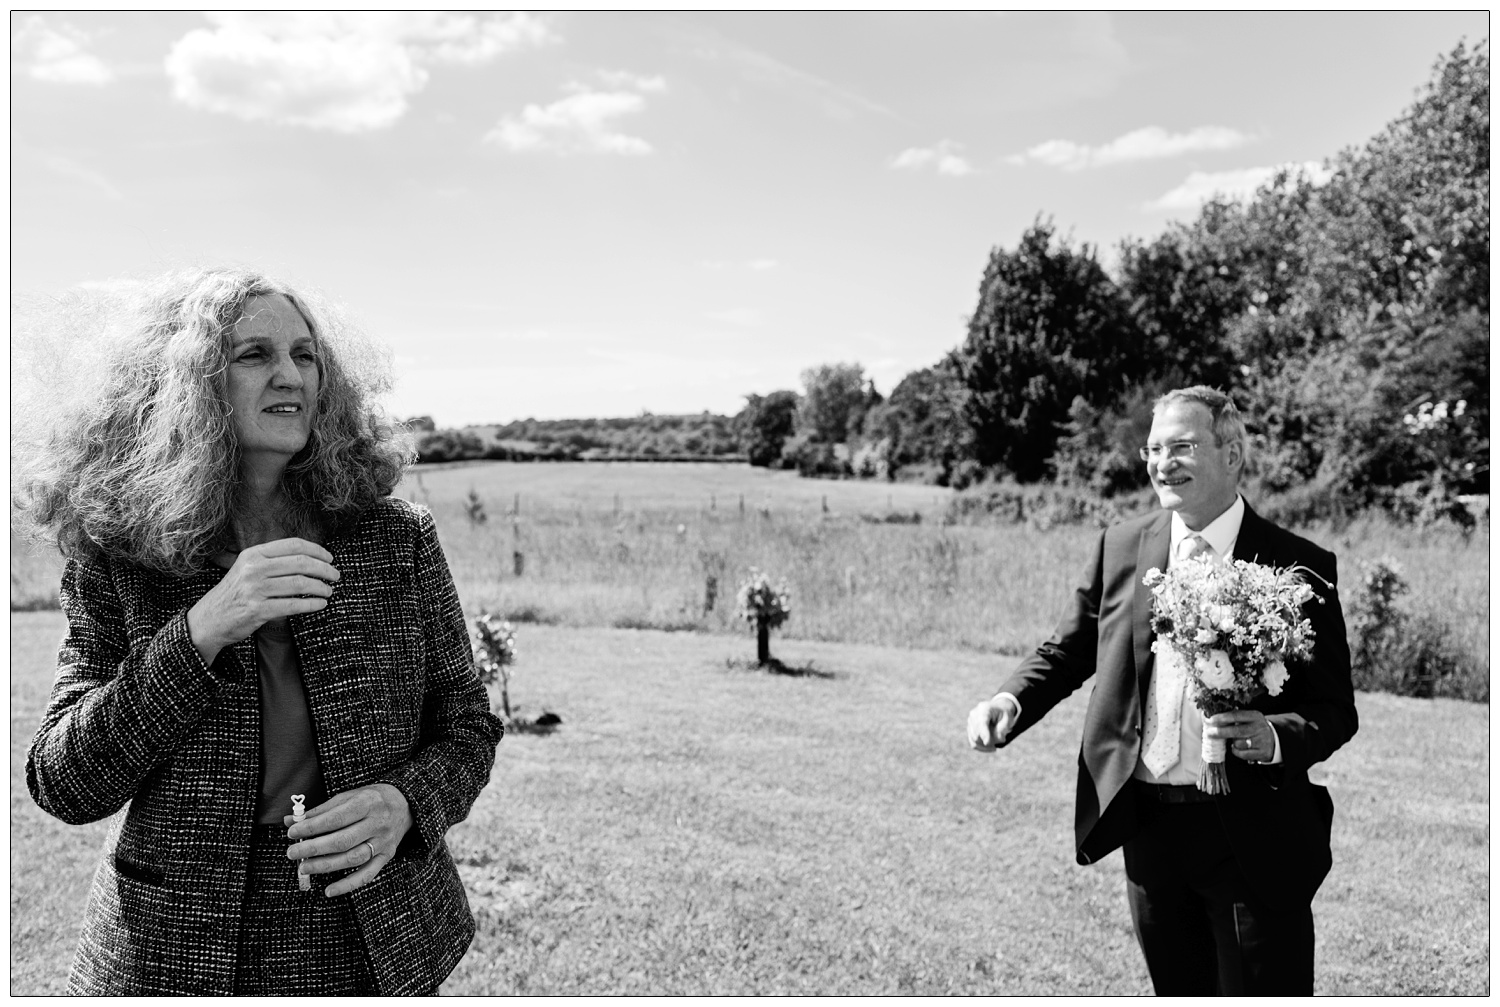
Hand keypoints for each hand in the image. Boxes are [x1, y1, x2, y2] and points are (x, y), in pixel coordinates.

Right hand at [187, 538, 337, 663]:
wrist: (208, 620)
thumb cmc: (235, 593)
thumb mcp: (247, 568)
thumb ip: (273, 560)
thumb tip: (311, 557)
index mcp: (253, 554)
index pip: (293, 545)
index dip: (317, 550)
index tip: (330, 558)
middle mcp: (254, 568)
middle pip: (301, 563)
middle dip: (324, 569)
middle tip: (336, 575)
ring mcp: (255, 589)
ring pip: (300, 584)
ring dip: (321, 588)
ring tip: (328, 591)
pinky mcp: (258, 610)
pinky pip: (293, 605)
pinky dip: (312, 604)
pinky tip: (320, 604)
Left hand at [285, 784, 412, 897]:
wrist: (406, 804)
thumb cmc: (373, 799)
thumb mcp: (349, 796)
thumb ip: (321, 810)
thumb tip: (291, 821)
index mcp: (367, 803)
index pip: (335, 818)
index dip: (312, 827)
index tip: (293, 832)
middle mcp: (378, 823)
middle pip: (343, 840)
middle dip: (314, 848)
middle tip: (293, 853)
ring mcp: (383, 842)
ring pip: (352, 859)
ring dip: (325, 865)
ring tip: (304, 867)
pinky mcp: (386, 856)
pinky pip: (366, 875)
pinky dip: (347, 885)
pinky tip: (329, 890)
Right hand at [967, 696, 1017, 751]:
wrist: (999, 709)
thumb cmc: (1004, 714)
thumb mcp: (1008, 720)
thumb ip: (1001, 730)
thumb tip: (993, 741)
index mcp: (984, 708)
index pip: (981, 722)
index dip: (984, 733)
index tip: (987, 743)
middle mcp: (974, 714)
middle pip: (977, 733)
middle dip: (989, 741)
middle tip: (1002, 740)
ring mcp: (970, 721)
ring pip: (974, 739)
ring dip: (986, 745)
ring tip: (997, 744)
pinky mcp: (970, 729)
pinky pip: (973, 743)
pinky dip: (982, 747)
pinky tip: (991, 747)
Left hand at [1205, 710, 1273, 762]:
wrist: (1274, 740)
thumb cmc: (1254, 728)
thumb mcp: (1248, 719)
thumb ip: (1234, 718)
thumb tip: (1212, 720)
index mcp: (1255, 716)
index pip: (1236, 715)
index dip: (1222, 718)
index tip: (1211, 720)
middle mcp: (1260, 728)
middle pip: (1236, 731)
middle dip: (1221, 732)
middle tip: (1209, 733)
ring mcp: (1262, 741)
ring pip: (1238, 743)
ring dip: (1233, 743)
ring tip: (1235, 740)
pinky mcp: (1262, 753)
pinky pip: (1242, 754)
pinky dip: (1236, 751)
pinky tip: (1239, 747)